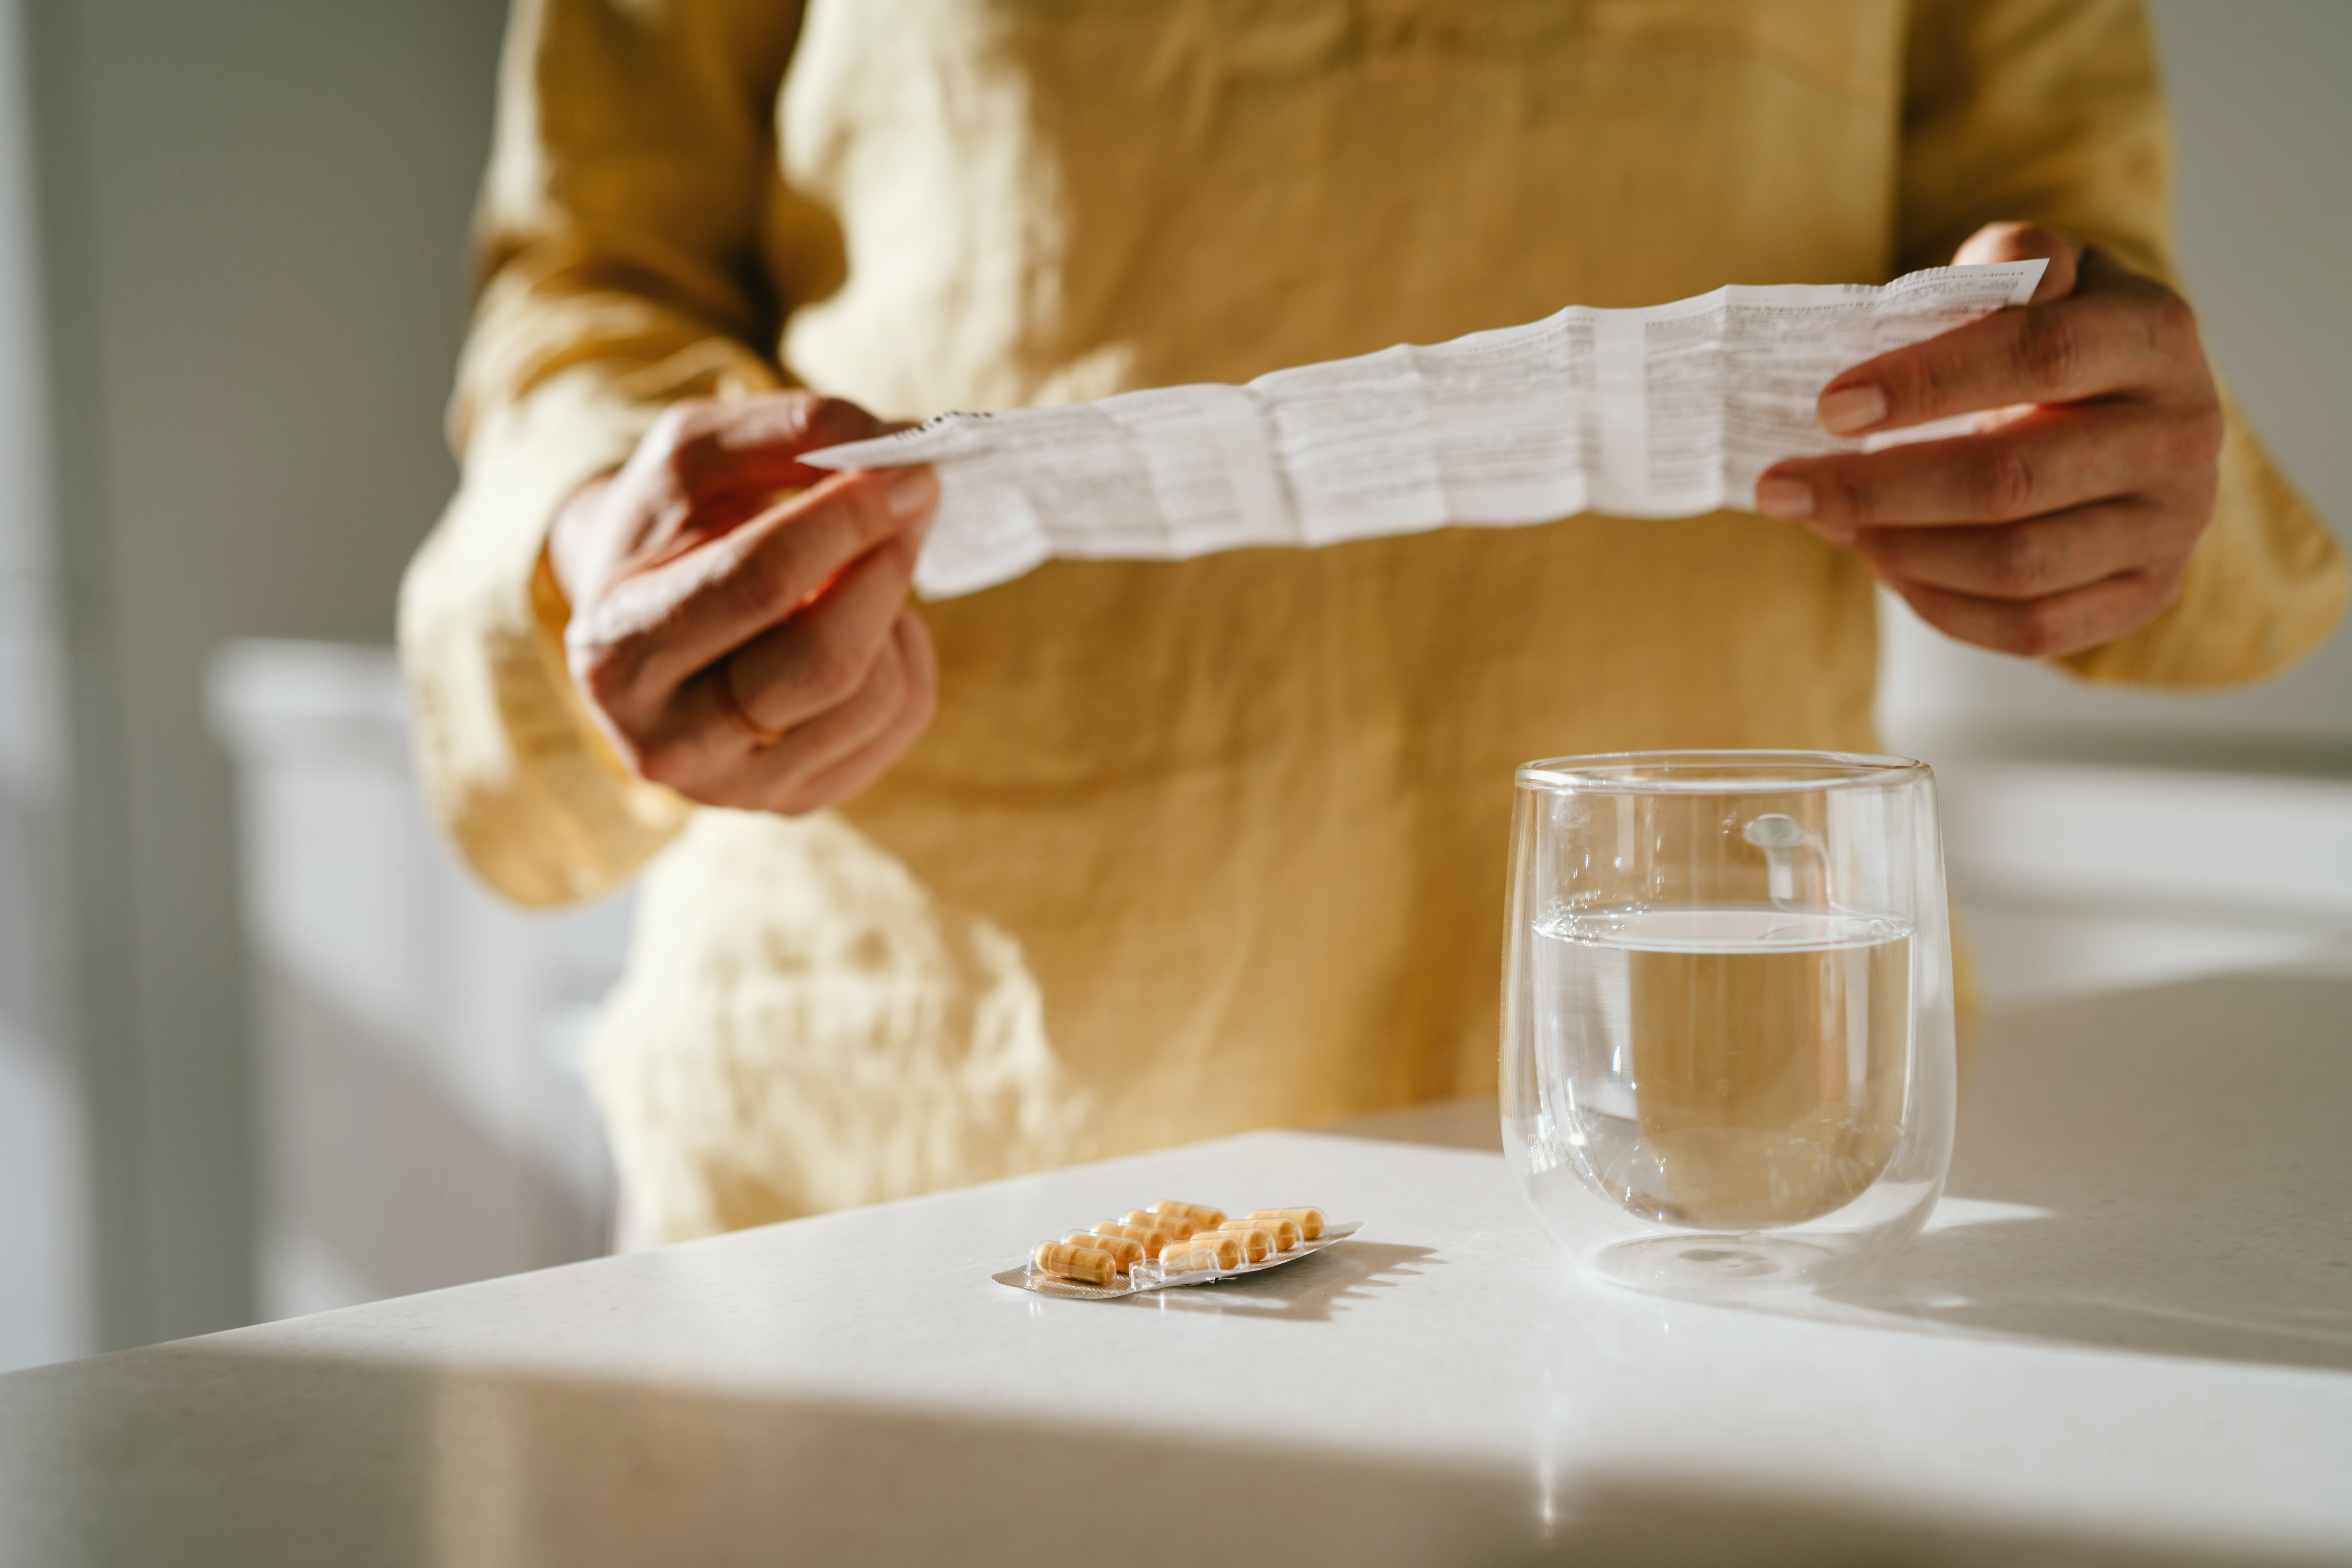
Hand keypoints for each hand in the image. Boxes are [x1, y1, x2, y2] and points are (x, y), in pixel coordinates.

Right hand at [549, 391, 938, 813]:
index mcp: (616, 648)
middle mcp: (666, 740)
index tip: (912, 466)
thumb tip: (899, 446)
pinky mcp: (797, 799)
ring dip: (895, 610)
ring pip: (873, 696)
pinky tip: (868, 623)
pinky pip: (899, 722)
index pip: (757, 584)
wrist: (640, 617)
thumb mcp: (695, 453)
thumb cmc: (668, 527)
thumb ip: (787, 431)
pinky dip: (907, 655)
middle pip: (825, 660)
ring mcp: (736, 786)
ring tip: (868, 563)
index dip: (847, 520)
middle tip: (917, 498)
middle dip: (886, 566)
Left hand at [1755, 223, 2223, 657]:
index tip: (1829, 407)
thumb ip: (2012, 262)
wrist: (2141, 410)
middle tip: (1782, 487)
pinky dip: (1940, 604)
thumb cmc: (2065, 333)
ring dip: (1898, 549)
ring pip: (2015, 565)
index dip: (1927, 383)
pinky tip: (1883, 566)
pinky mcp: (2147, 593)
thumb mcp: (2049, 273)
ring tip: (1825, 521)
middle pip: (2011, 480)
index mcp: (2156, 338)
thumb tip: (1964, 288)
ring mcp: (2170, 526)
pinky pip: (2030, 627)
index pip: (2039, 356)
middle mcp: (2180, 436)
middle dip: (1877, 489)